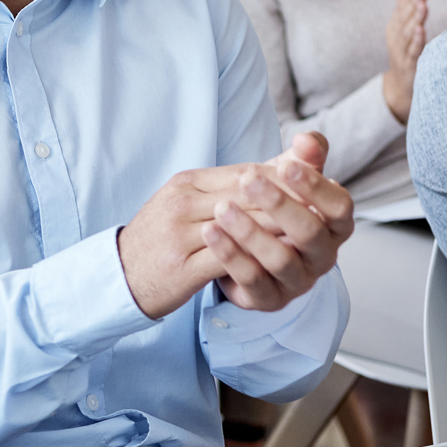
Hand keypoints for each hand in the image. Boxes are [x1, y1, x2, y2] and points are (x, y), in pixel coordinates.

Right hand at [116, 132, 353, 316]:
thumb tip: (273, 170)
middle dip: (289, 198)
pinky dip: (260, 255)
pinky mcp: (184, 267)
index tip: (316, 182)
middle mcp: (183, 203)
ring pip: (243, 223)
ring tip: (314, 230)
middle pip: (248, 194)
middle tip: (327, 204)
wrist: (119, 275)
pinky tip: (284, 260)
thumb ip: (229, 188)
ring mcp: (182, 234)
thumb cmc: (160, 240)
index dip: (284, 177)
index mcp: (187, 183)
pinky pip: (230, 257)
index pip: (244, 173)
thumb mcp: (188, 203)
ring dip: (281, 226)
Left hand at [201, 133, 354, 310]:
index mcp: (335, 226)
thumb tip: (306, 139)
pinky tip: (210, 232)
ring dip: (251, 232)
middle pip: (310, 233)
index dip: (316, 186)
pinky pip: (252, 280)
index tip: (287, 164)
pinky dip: (231, 256)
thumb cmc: (273, 210)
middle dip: (280, 204)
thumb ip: (303, 158)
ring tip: (223, 208)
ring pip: (280, 259)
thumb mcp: (288, 181)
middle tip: (250, 180)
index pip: (340, 207)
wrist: (245, 253)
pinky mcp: (268, 299)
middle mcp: (323, 257)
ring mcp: (297, 282)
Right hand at [380, 0, 428, 122]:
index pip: (400, 11)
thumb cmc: (405, 57)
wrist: (400, 89)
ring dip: (414, 19)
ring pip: (407, 34)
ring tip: (422, 5)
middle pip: (403, 21)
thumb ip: (403, 12)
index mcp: (394, 31)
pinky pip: (413, 52)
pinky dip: (416, 41)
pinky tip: (421, 30)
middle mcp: (396, 40)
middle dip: (412, 5)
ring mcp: (401, 54)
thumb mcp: (402, 34)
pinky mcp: (409, 66)